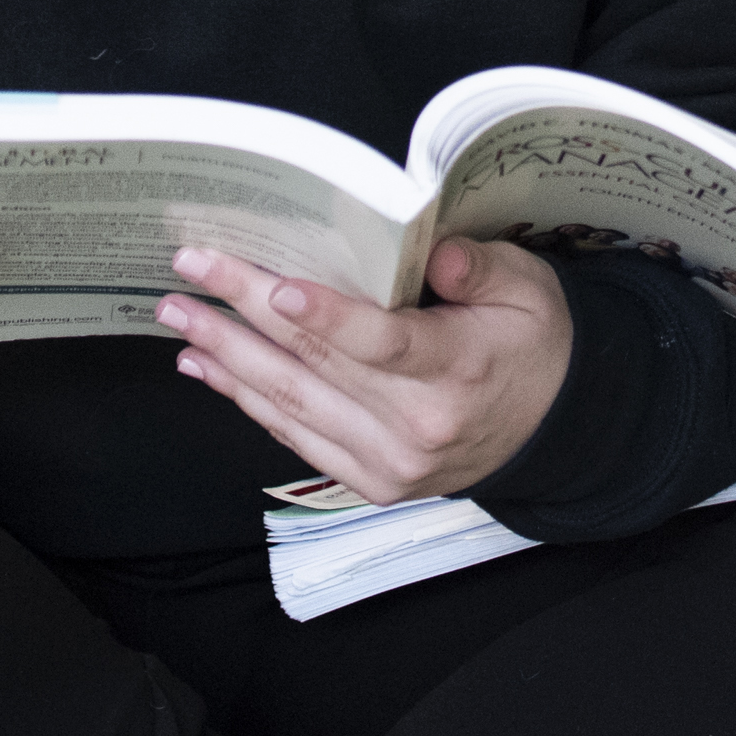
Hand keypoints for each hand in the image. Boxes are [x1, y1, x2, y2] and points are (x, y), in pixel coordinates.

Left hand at [162, 237, 572, 504]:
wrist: (556, 431)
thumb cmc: (535, 344)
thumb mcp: (529, 289)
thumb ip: (479, 266)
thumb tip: (431, 252)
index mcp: (459, 369)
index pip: (384, 343)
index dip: (327, 318)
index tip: (275, 289)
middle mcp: (417, 426)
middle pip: (317, 365)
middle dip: (243, 312)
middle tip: (188, 271)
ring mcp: (389, 462)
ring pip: (292, 403)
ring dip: (225, 356)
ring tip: (179, 316)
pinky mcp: (371, 482)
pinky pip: (296, 435)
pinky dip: (245, 400)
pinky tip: (206, 367)